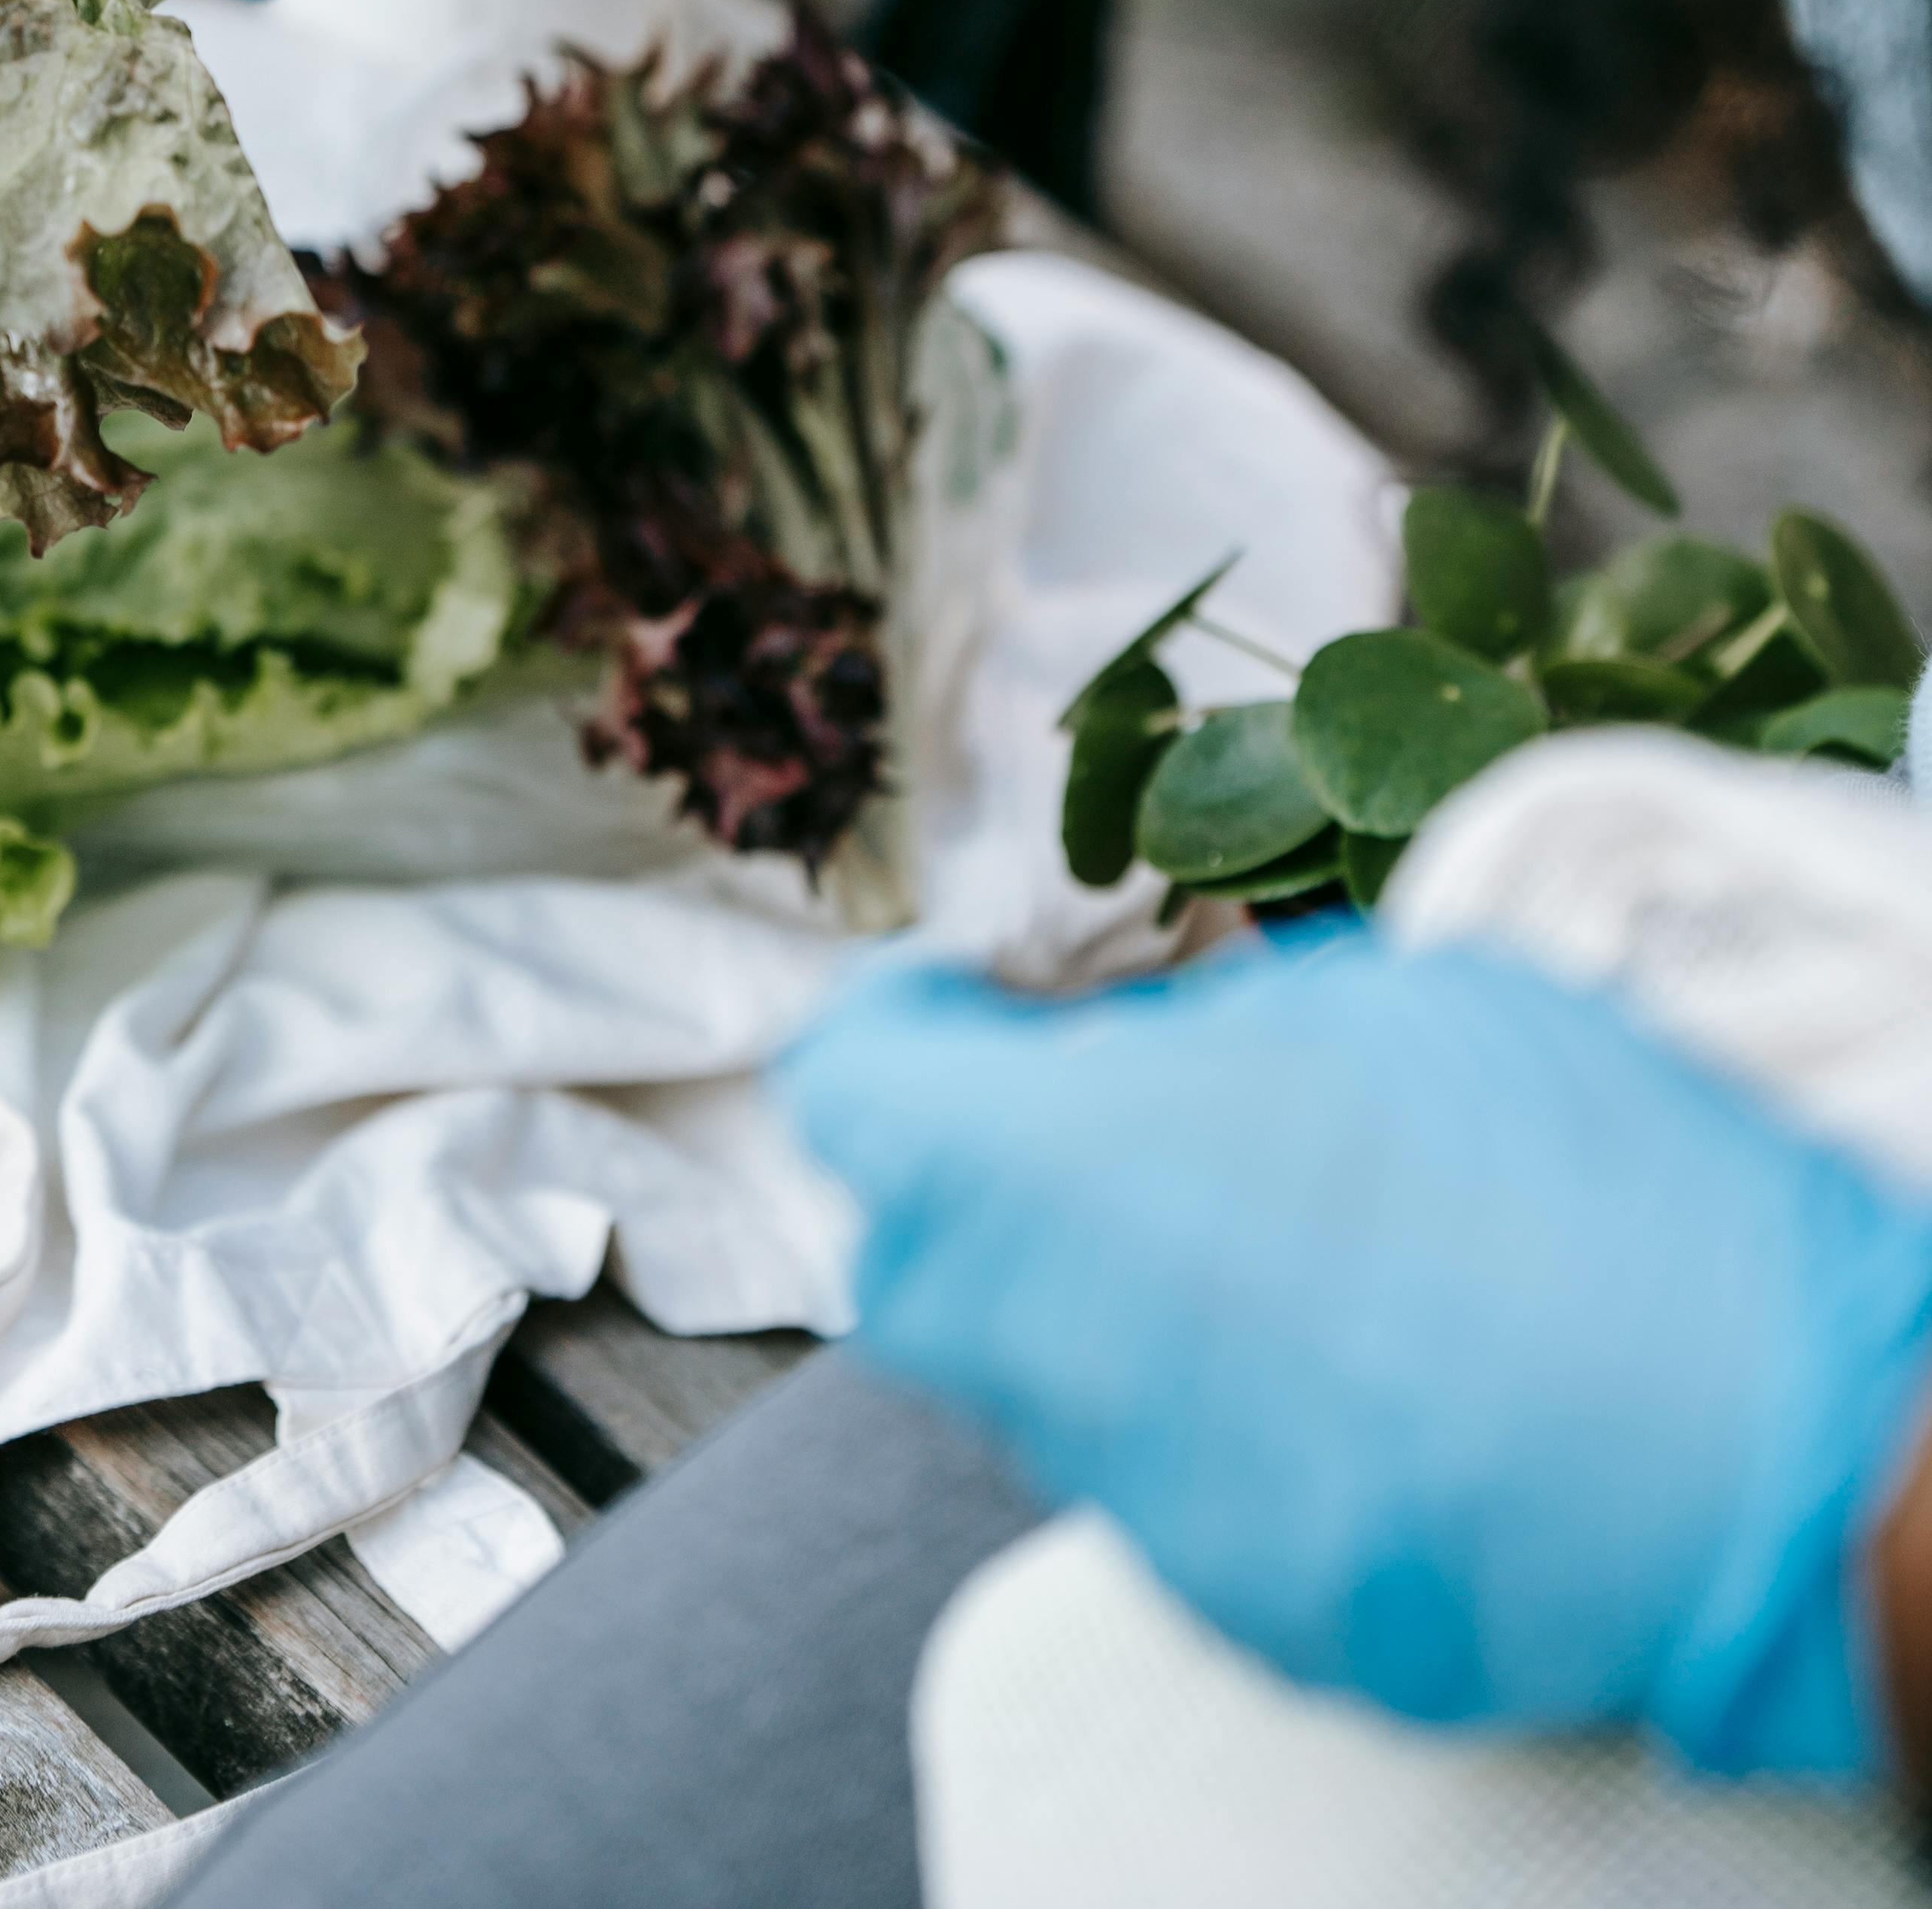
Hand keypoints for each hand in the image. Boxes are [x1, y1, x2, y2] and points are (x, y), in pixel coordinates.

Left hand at [782, 930, 1931, 1780]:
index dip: (903, 1026)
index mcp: (1052, 1172)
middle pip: (924, 1261)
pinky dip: (1238, 1422)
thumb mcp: (1365, 1003)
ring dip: (1122, 1302)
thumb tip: (1121, 1063)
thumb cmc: (1575, 1174)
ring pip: (1062, 1387)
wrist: (1763, 1431)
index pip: (852, 1092)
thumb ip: (1185, 1041)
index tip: (983, 997)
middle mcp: (1060, 1357)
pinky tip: (1377, 1370)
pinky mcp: (1266, 1618)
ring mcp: (1158, 1515)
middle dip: (985, 1180)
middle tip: (1115, 1116)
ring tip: (1293, 1241)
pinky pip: (1191, 1497)